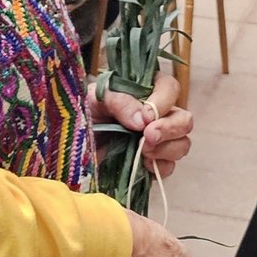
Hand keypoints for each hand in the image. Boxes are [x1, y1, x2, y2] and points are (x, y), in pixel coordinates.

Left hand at [95, 65, 192, 179]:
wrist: (72, 141)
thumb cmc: (85, 111)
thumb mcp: (96, 98)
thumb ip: (119, 101)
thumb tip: (142, 119)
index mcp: (147, 90)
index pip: (170, 88)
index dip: (163, 102)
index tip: (145, 117)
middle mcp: (158, 114)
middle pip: (184, 119)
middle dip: (170, 129)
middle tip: (147, 136)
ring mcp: (159, 140)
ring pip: (182, 144)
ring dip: (166, 149)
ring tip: (142, 150)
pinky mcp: (152, 162)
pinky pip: (168, 167)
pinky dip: (158, 167)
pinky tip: (142, 163)